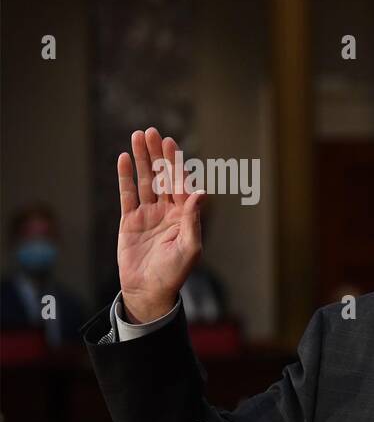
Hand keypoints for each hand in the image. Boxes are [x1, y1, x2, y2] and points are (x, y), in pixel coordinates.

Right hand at [117, 127, 203, 323]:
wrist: (149, 290)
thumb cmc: (174, 273)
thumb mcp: (190, 247)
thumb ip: (193, 219)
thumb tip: (202, 192)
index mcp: (185, 216)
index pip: (181, 184)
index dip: (176, 164)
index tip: (171, 144)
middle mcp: (167, 211)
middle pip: (162, 176)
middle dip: (157, 155)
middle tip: (152, 132)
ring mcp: (148, 214)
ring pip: (144, 180)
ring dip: (141, 159)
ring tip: (137, 136)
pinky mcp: (129, 220)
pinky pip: (127, 194)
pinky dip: (125, 176)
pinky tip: (123, 158)